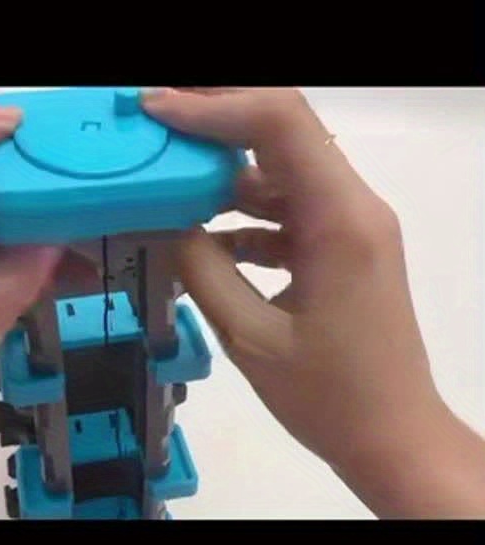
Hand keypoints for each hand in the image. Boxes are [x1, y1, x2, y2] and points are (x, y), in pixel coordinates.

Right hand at [144, 88, 484, 516]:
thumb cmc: (328, 397)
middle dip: (215, 122)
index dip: (213, 107)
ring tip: (163, 180)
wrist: (392, 437)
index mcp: (339, 219)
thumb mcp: (250, 337)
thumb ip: (200, 269)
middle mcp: (353, 205)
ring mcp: (351, 225)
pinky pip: (288, 210)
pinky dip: (243, 215)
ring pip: (282, 170)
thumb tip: (160, 222)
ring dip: (224, 173)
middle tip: (152, 126)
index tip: (155, 112)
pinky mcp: (342, 247)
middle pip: (283, 131)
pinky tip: (199, 237)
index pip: (279, 123)